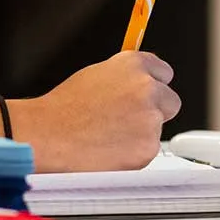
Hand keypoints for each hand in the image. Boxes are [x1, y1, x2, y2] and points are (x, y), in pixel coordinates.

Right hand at [10, 51, 181, 172]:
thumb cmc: (63, 108)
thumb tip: (136, 84)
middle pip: (171, 101)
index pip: (164, 72)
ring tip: (110, 136)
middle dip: (156, 111)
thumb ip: (124, 77)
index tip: (148, 93)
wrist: (48, 136)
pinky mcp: (148, 147)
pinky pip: (148, 151)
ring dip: (142, 134)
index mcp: (133, 65)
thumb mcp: (96, 75)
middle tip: (129, 120)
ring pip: (158, 129)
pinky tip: (110, 150)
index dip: (154, 85)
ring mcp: (150, 119)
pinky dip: (134, 154)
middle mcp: (147, 88)